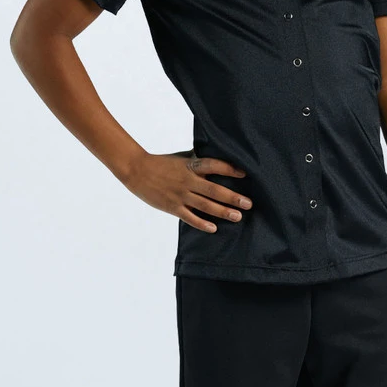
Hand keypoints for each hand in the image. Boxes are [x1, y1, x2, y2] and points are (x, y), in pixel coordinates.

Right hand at [125, 149, 251, 232]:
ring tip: (238, 216)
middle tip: (249, 204)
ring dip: (223, 212)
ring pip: (205, 205)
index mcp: (191, 165)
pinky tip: (214, 228)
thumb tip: (217, 157)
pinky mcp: (173, 207)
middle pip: (214, 190)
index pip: (214, 165)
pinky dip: (202, 223)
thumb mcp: (182, 158)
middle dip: (233, 197)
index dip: (230, 169)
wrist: (137, 170)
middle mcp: (188, 180)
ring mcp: (180, 195)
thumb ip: (198, 160)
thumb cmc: (162, 163)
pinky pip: (190, 217)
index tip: (244, 174)